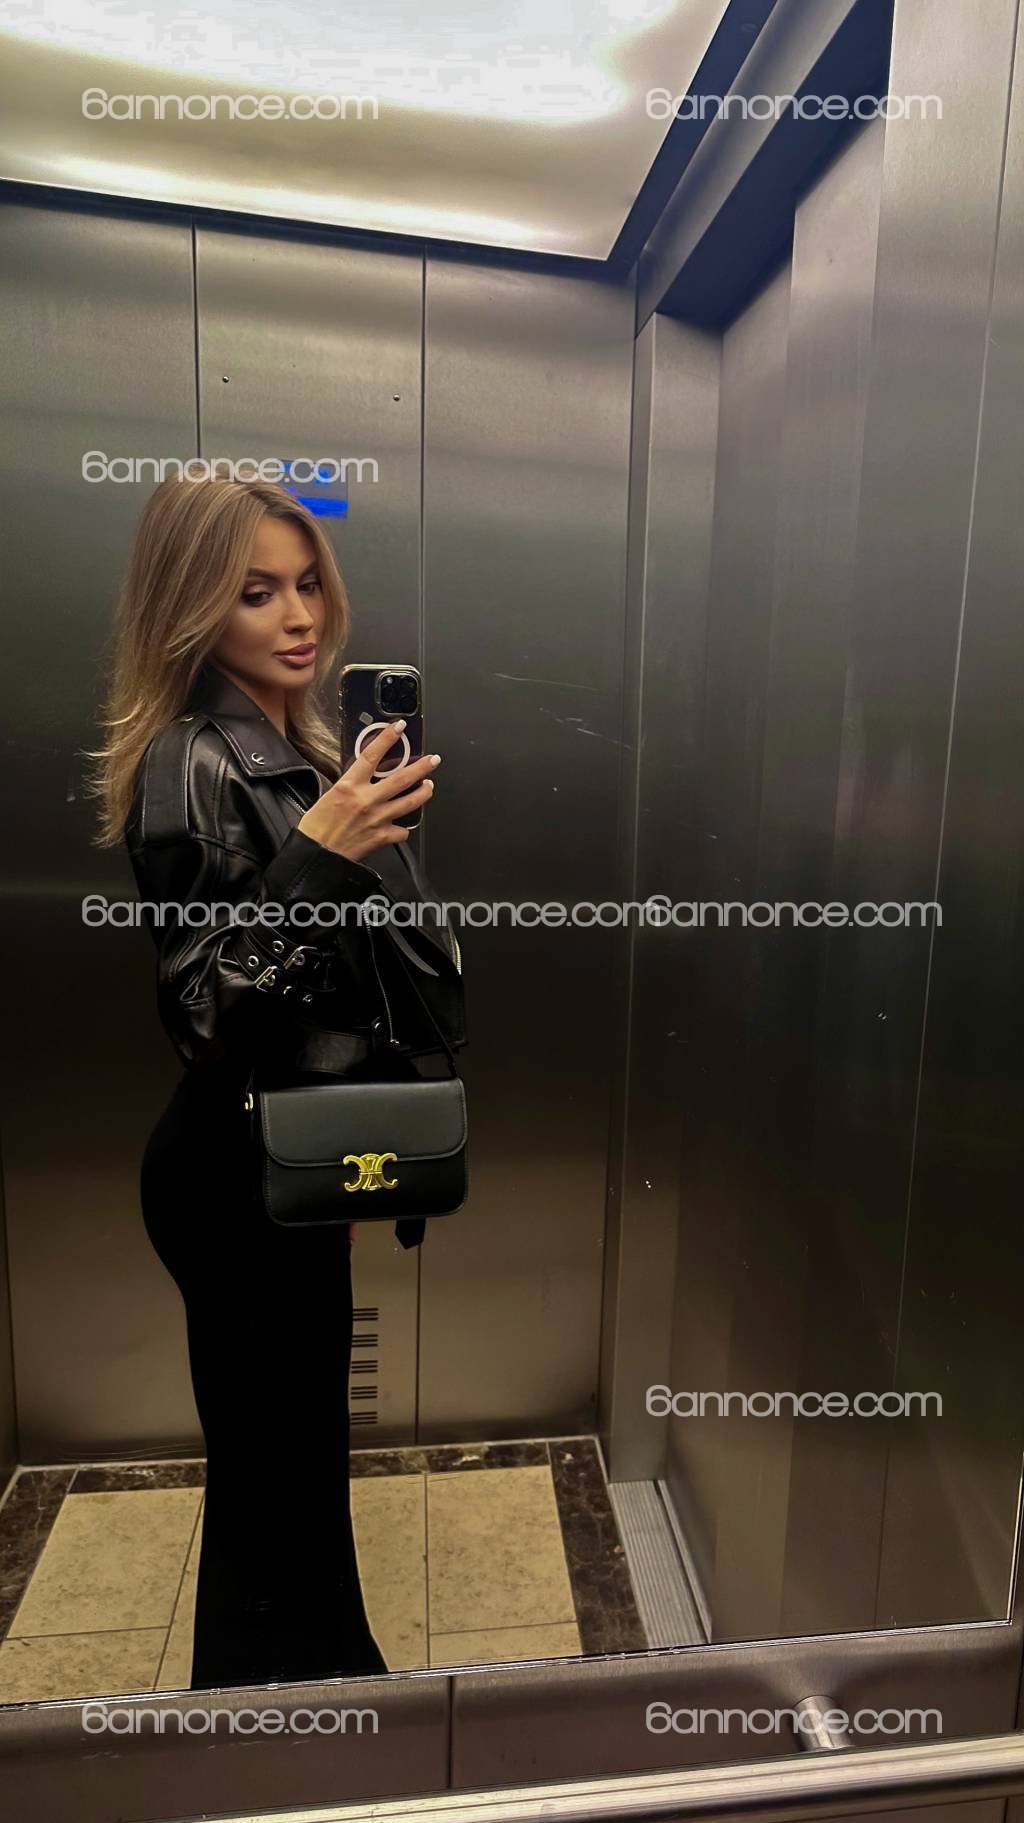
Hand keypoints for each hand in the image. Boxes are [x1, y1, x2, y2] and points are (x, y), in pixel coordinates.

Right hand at [297, 720, 440, 863]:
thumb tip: (361, 779)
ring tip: (429, 786)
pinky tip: (404, 826)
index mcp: (349, 786)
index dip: (387, 739)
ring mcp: (378, 819)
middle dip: (421, 767)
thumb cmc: (315, 829)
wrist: (316, 857)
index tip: (398, 728)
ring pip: (410, 802)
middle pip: (402, 778)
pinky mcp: (382, 837)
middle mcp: (367, 800)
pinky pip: (402, 831)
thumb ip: (349, 786)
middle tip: (433, 760)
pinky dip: (404, 828)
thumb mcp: (328, 796)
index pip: (371, 755)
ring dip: (424, 793)